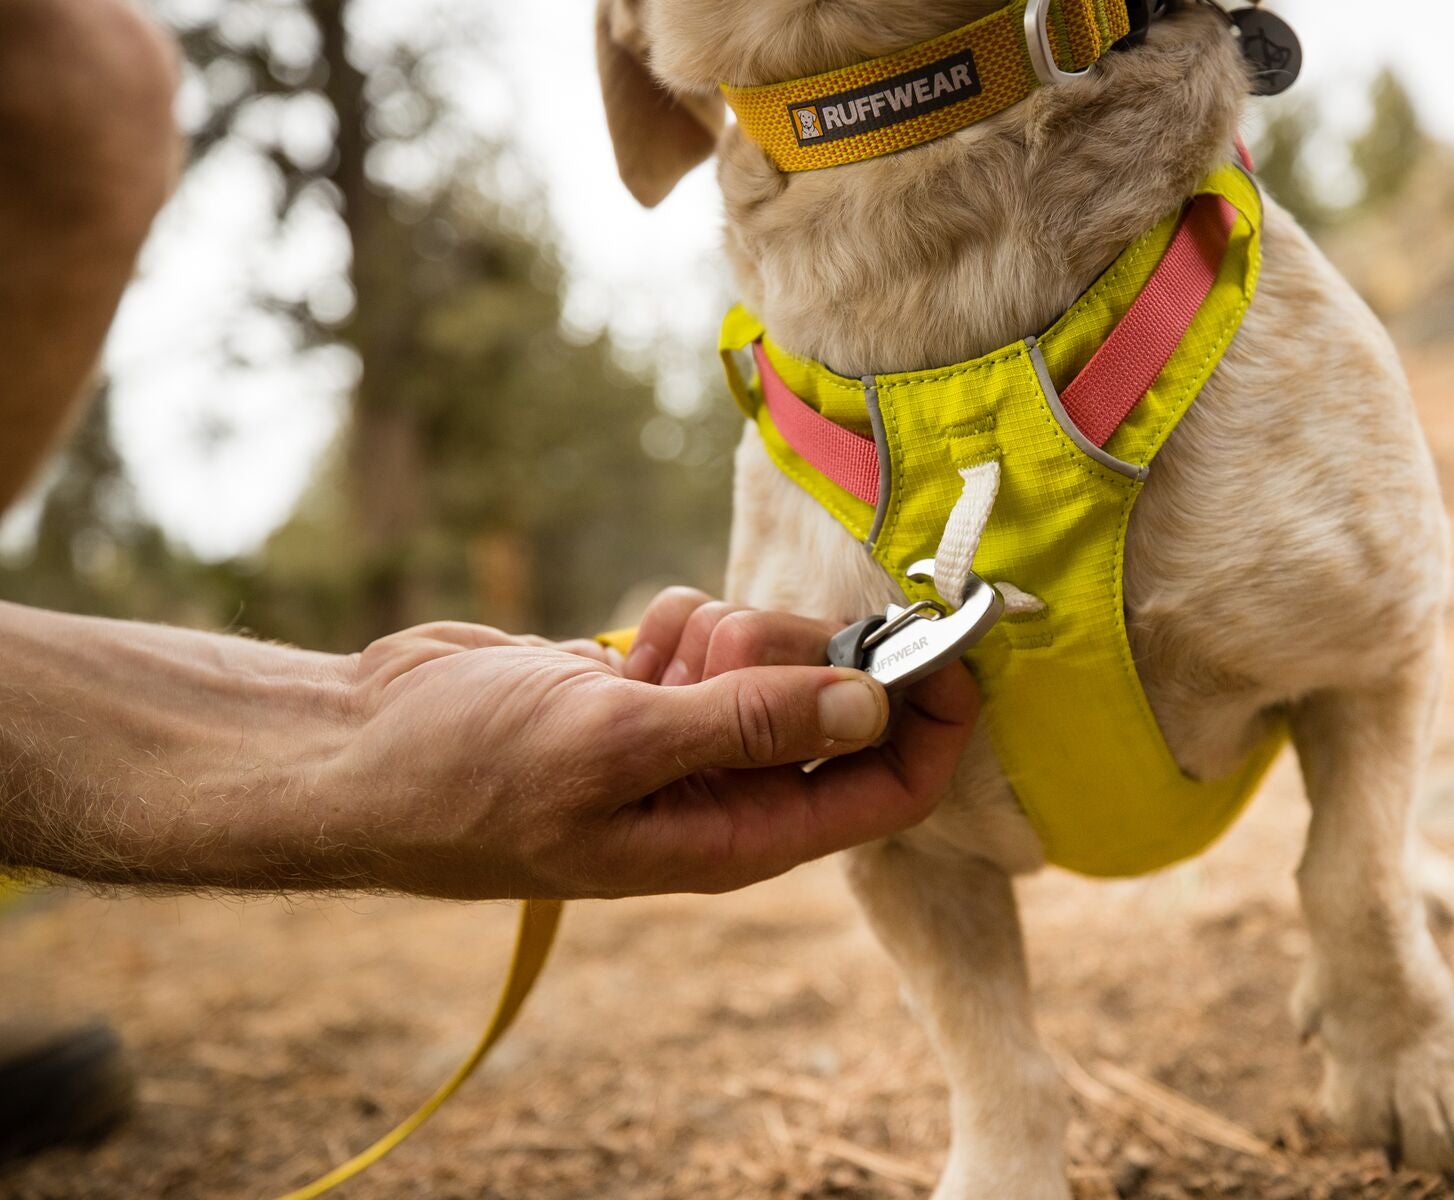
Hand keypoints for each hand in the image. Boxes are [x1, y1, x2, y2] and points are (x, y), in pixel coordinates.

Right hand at [322, 598, 976, 899]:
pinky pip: (714, 631)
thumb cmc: (467, 773)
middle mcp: (725, 792)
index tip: (950, 641)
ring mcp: (687, 738)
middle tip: (722, 642)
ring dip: (729, 632)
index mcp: (735, 835)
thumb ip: (747, 725)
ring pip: (774, 656)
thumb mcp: (615, 747)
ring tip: (652, 655)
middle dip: (798, 654)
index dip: (934, 724)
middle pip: (836, 706)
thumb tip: (875, 706)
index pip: (887, 792)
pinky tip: (623, 647)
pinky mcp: (649, 688)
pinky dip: (682, 622)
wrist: (358, 746)